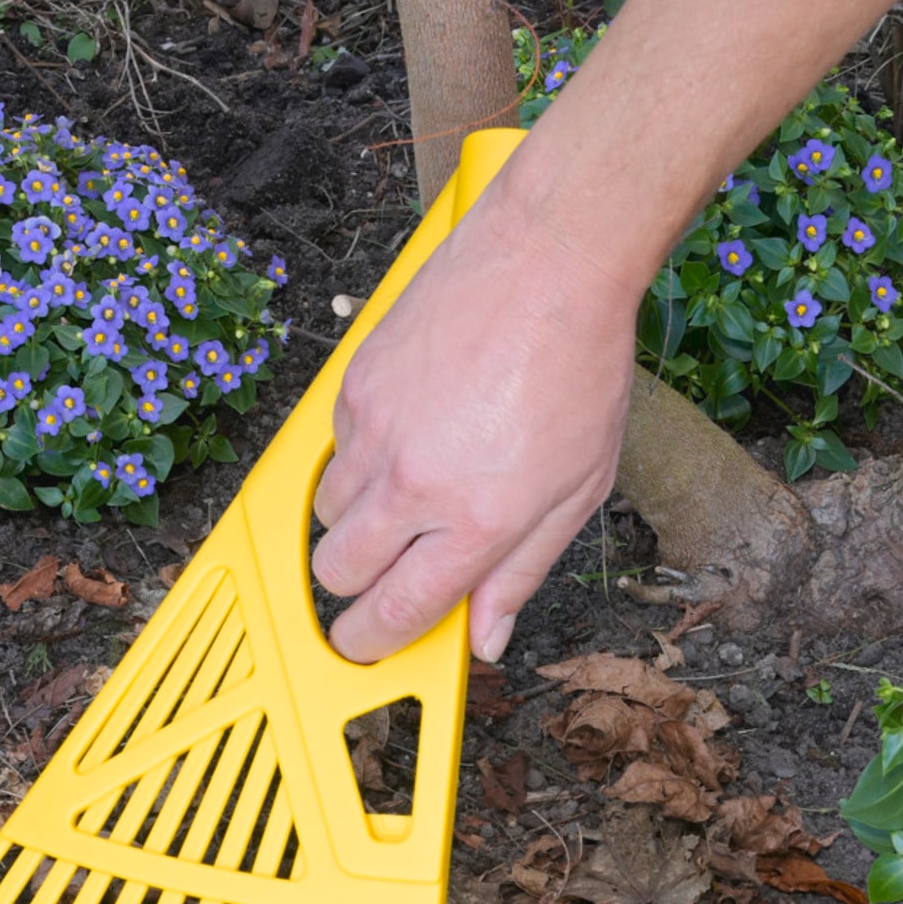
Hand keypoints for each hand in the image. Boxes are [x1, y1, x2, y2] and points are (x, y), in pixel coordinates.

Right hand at [310, 191, 640, 664]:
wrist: (551, 260)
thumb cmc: (578, 369)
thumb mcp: (577, 492)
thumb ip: (520, 571)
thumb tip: (486, 638)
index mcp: (475, 522)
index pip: (391, 613)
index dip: (369, 642)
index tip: (366, 643)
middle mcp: (413, 484)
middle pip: (336, 571)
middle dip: (355, 582)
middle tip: (390, 565)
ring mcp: (375, 432)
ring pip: (324, 512)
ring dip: (355, 518)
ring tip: (410, 488)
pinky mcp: (355, 384)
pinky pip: (334, 447)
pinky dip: (361, 455)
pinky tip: (414, 427)